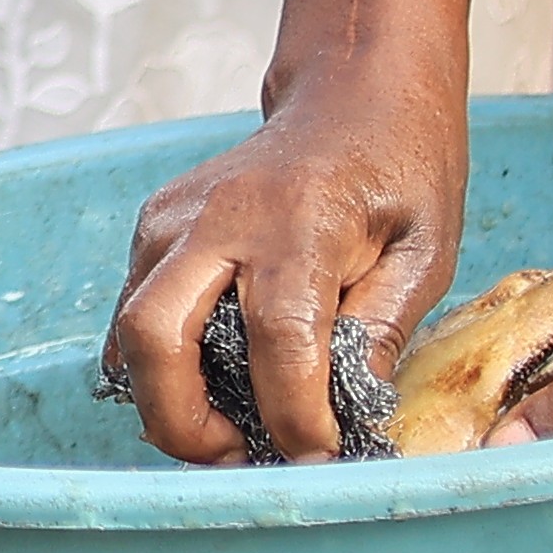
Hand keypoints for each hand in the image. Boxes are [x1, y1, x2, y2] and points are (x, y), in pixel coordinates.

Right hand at [107, 56, 469, 465]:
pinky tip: (215, 380)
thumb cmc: (399, 168)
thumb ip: (383, 333)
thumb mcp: (424, 251)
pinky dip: (162, 361)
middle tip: (239, 458)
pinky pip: (134, 310)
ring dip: (168, 398)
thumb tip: (347, 416)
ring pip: (128, 330)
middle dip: (184, 424)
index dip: (295, 417)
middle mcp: (218, 217)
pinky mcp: (154, 225)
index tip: (323, 455)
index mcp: (299, 221)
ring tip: (231, 428)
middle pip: (155, 337)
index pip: (278, 341)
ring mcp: (173, 217)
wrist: (351, 93)